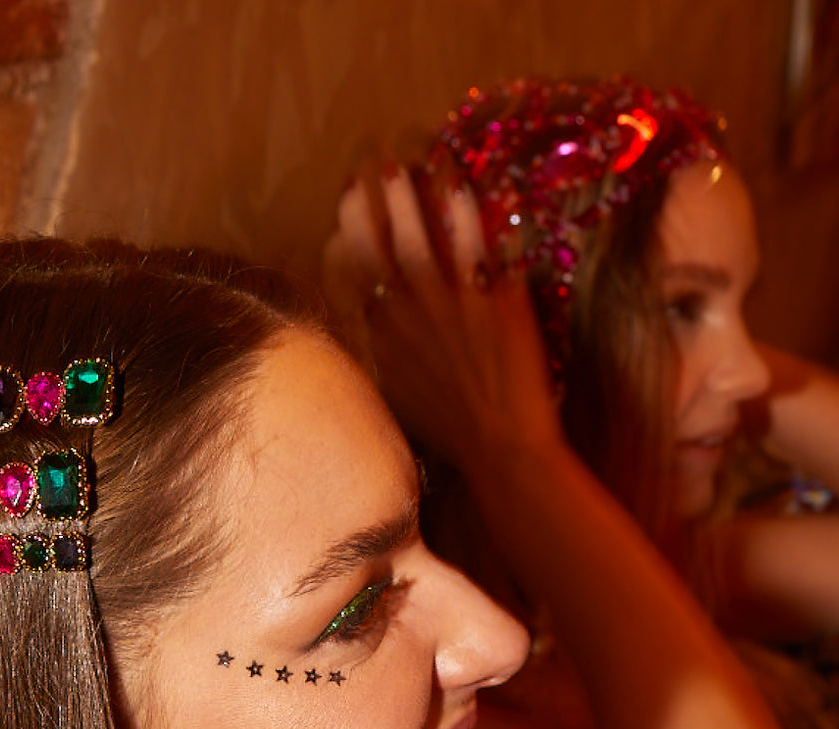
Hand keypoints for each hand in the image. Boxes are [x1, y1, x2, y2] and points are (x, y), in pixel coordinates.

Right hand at [322, 164, 562, 476]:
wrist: (503, 452)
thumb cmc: (455, 432)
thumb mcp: (402, 396)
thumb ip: (386, 353)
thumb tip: (374, 322)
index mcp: (381, 341)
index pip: (351, 275)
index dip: (346, 234)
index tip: (345, 202)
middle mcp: (405, 320)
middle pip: (376, 248)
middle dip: (368, 200)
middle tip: (366, 161)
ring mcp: (446, 310)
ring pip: (418, 240)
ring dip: (408, 196)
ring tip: (405, 157)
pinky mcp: (490, 305)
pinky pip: (474, 248)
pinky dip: (465, 214)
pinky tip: (462, 184)